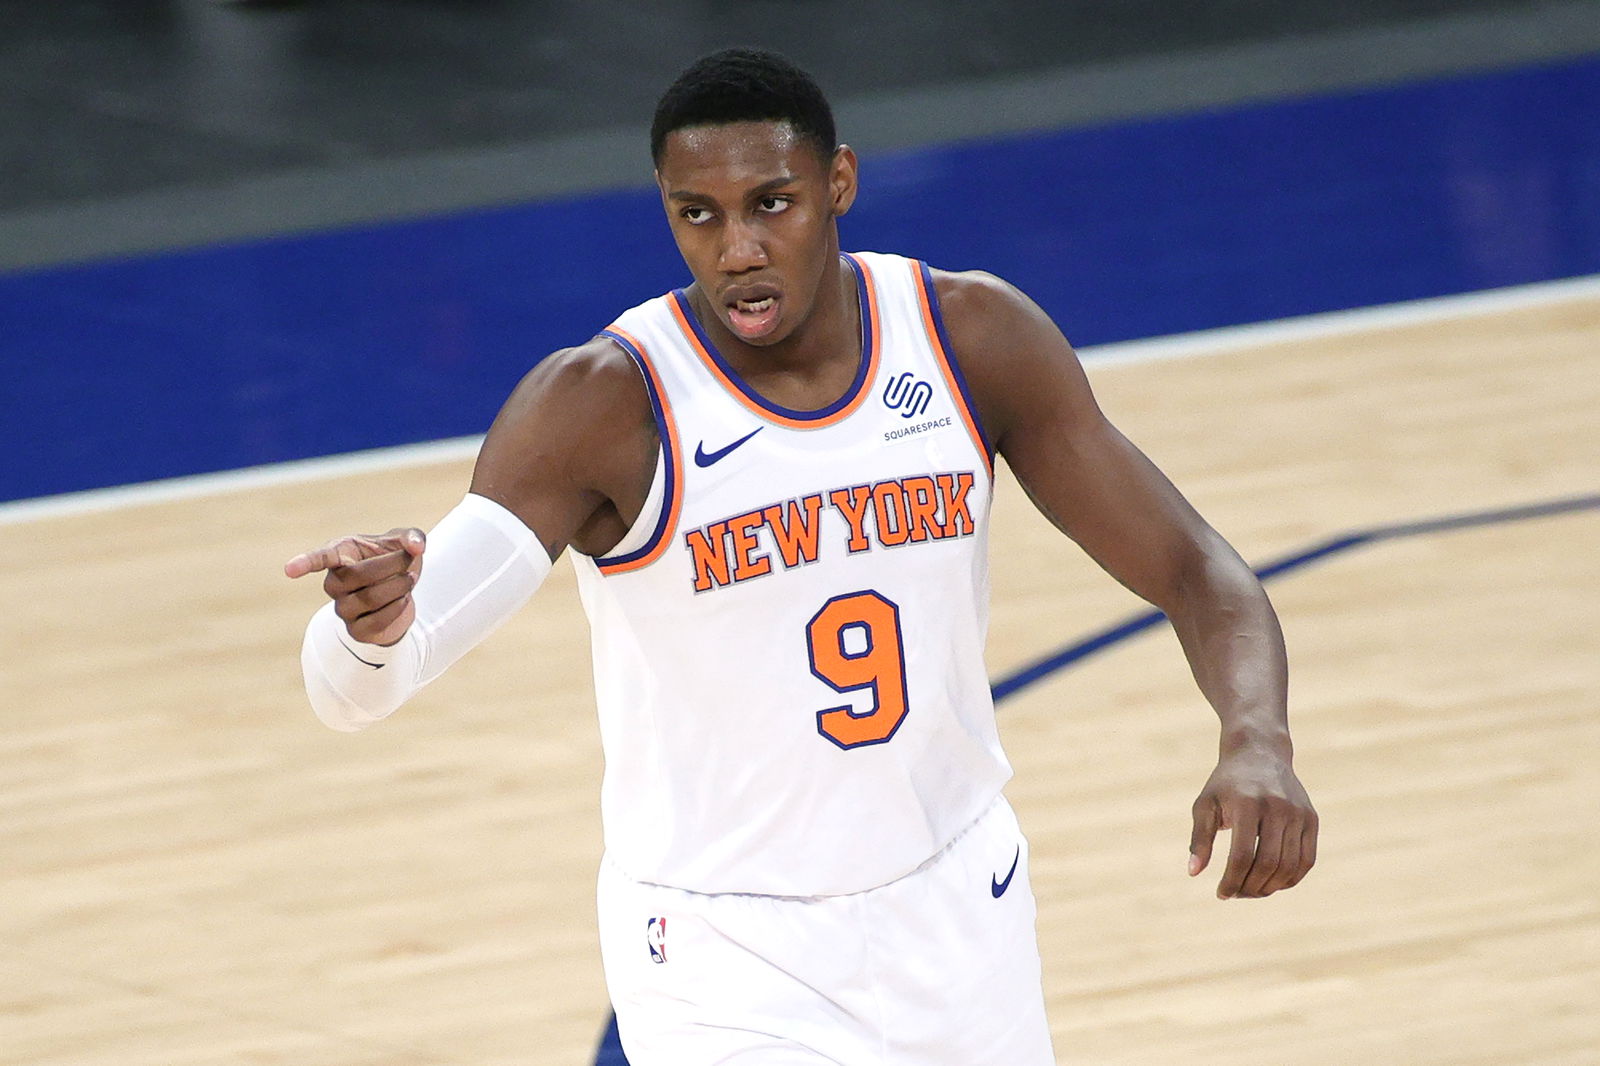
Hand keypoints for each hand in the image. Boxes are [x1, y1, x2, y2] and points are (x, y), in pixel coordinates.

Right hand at [285, 528, 425, 646]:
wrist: (404, 593)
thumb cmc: (395, 560)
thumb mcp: (405, 543)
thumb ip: (412, 537)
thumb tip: (417, 546)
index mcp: (340, 553)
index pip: (320, 558)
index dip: (305, 563)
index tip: (289, 570)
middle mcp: (334, 582)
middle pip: (356, 576)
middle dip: (391, 566)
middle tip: (409, 560)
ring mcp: (343, 609)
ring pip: (368, 599)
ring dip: (397, 587)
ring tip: (409, 580)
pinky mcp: (357, 630)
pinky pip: (377, 621)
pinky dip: (398, 608)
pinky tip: (403, 600)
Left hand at [1188, 749, 1316, 898]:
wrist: (1259, 753)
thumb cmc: (1226, 784)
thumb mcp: (1205, 804)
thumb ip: (1199, 838)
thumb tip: (1193, 872)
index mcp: (1246, 803)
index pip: (1242, 856)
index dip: (1232, 881)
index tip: (1221, 894)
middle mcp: (1276, 808)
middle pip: (1268, 864)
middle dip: (1250, 888)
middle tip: (1236, 894)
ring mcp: (1298, 813)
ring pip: (1289, 866)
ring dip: (1270, 888)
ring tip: (1251, 891)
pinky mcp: (1311, 818)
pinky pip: (1307, 860)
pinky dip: (1291, 878)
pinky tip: (1272, 884)